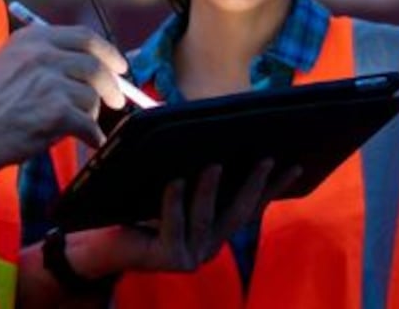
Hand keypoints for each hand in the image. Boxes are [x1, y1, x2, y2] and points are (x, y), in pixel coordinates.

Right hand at [0, 24, 127, 171]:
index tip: (119, 66)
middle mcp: (43, 55)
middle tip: (117, 100)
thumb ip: (44, 58)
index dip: (107, 52)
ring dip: (90, 114)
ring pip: (91, 96)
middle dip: (111, 85)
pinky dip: (92, 137)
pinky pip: (88, 124)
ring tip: (78, 125)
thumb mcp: (9, 62)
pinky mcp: (56, 111)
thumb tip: (87, 66)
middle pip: (95, 65)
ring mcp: (51, 82)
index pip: (84, 37)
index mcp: (33, 39)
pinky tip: (88, 142)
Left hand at [109, 161, 302, 272]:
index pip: (252, 206)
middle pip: (238, 213)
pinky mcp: (168, 258)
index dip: (275, 187)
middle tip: (265, 158)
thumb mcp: (176, 189)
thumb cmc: (139, 208)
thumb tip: (221, 140)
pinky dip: (174, 201)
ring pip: (205, 218)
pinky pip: (173, 225)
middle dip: (253, 184)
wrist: (102, 243)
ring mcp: (192, 256)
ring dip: (210, 190)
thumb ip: (199, 176)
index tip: (296, 165)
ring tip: (213, 164)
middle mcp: (210, 246)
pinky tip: (174, 181)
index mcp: (217, 230)